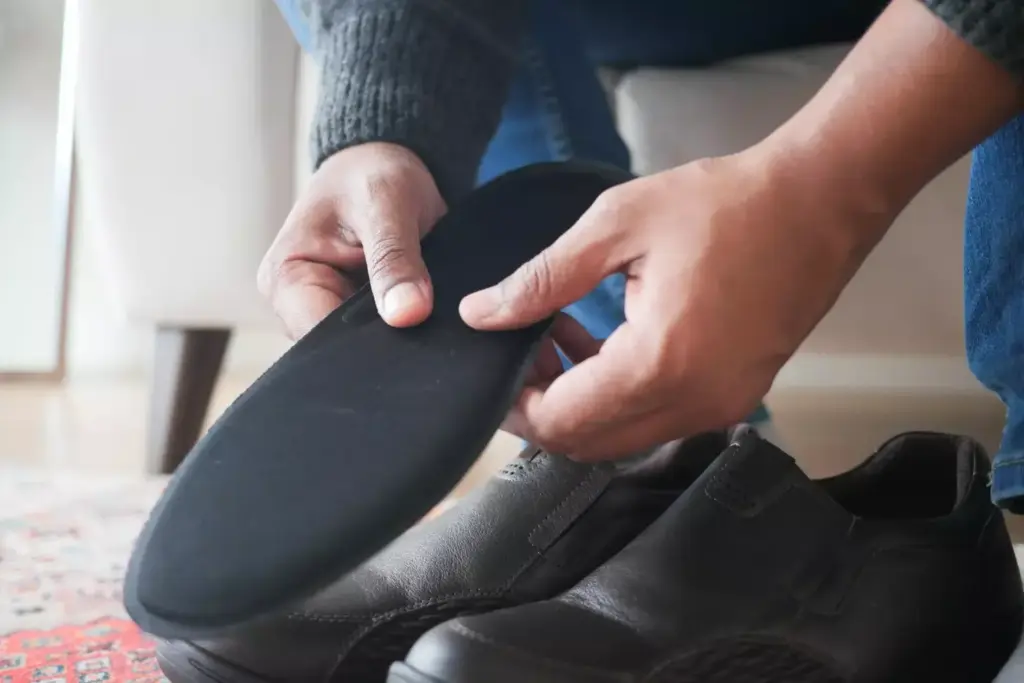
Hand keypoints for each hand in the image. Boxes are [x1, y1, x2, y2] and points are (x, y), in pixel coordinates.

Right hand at [258, 142, 446, 337]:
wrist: (383, 166)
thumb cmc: (371, 173)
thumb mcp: (386, 204)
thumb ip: (394, 259)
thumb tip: (407, 314)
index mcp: (285, 279)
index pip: (317, 338)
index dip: (363, 345)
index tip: (408, 332)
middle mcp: (298, 304)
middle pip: (340, 350)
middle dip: (384, 343)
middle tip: (427, 324)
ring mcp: (326, 313)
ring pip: (364, 348)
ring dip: (398, 337)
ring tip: (428, 314)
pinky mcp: (355, 316)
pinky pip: (380, 337)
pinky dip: (404, 330)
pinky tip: (427, 318)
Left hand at [460, 149, 886, 459]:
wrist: (820, 200)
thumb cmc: (723, 203)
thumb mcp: (616, 225)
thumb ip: (541, 279)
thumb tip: (479, 315)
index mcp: (658, 364)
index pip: (562, 423)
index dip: (515, 407)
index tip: (491, 372)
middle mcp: (693, 403)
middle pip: (589, 444)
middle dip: (543, 410)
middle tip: (519, 354)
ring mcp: (720, 407)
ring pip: (622, 438)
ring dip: (580, 404)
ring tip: (556, 340)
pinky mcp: (736, 398)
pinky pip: (659, 420)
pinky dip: (620, 398)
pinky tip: (604, 344)